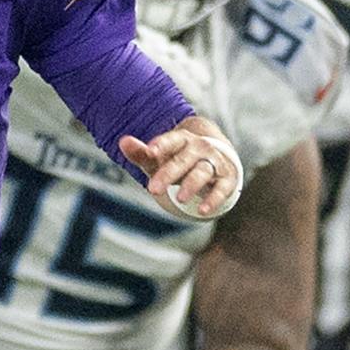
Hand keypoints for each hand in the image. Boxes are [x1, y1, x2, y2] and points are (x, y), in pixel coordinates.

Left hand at [121, 118, 241, 219]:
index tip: (150, 152)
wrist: (215, 158)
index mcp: (182, 140)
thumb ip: (141, 153)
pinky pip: (221, 189)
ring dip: (191, 184)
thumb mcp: (159, 158)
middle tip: (153, 189)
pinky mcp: (227, 179)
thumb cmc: (179, 160)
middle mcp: (200, 149)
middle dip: (169, 173)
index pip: (172, 140)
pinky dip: (213, 199)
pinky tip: (202, 210)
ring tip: (179, 199)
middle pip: (184, 159)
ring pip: (202, 172)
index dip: (162, 145)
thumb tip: (122, 141)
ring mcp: (215, 163)